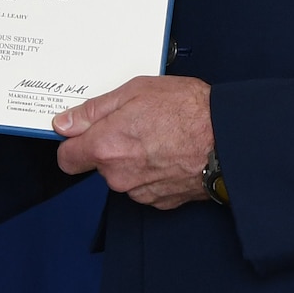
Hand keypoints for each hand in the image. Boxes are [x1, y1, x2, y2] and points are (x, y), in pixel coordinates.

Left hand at [53, 76, 213, 210]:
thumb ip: (94, 110)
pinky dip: (151, 171)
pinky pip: (143, 185)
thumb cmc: (188, 110)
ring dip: (132, 159)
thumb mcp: (135, 91)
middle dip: (109, 147)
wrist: (228, 138)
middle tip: (134, 124)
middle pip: (98, 164)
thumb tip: (65, 122)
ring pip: (122, 175)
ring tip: (157, 136)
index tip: (82, 133)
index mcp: (106, 146)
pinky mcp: (160, 201)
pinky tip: (168, 152)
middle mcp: (118, 175)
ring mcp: (139, 191)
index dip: (72, 143)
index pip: (66, 158)